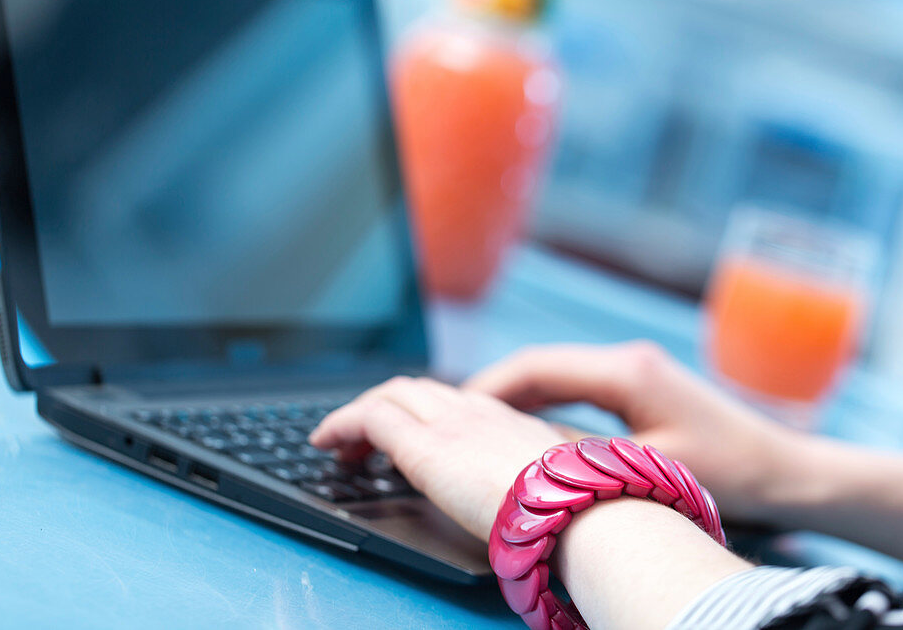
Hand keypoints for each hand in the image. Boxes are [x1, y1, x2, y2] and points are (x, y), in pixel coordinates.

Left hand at [308, 376, 565, 540]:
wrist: (577, 510)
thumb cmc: (577, 511)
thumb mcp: (552, 488)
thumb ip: (527, 483)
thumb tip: (512, 501)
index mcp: (510, 422)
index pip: (454, 401)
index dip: (423, 410)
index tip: (409, 432)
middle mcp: (477, 411)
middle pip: (417, 391)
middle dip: (386, 407)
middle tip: (363, 440)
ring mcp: (450, 423)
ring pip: (391, 395)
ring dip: (361, 415)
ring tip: (339, 444)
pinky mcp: (424, 446)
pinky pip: (369, 418)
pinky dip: (341, 424)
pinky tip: (325, 443)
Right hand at [464, 341, 801, 521]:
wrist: (788, 471)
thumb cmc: (732, 472)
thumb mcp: (647, 472)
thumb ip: (582, 458)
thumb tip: (518, 451)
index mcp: (626, 371)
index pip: (537, 368)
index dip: (488, 389)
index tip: (450, 413)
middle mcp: (626, 360)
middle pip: (540, 366)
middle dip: (492, 391)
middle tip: (448, 420)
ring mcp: (635, 369)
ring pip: (556, 375)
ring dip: (515, 398)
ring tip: (473, 426)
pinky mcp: (642, 386)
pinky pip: (576, 388)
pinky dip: (543, 406)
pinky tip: (523, 431)